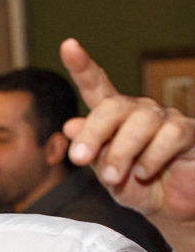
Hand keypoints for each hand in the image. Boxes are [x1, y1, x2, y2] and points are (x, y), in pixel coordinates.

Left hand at [62, 39, 194, 238]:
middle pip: (114, 106)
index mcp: (113, 117)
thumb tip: (70, 125)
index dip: (83, 66)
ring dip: (121, 152)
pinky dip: (151, 157)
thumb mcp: (108, 174)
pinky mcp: (188, 131)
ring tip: (113, 177)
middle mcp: (139, 111)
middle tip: (79, 159)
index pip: (97, 86)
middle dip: (93, 132)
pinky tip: (144, 172)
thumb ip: (92, 151)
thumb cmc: (138, 187)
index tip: (68, 45)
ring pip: (140, 122)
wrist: (172, 206)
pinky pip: (169, 135)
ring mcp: (166, 118)